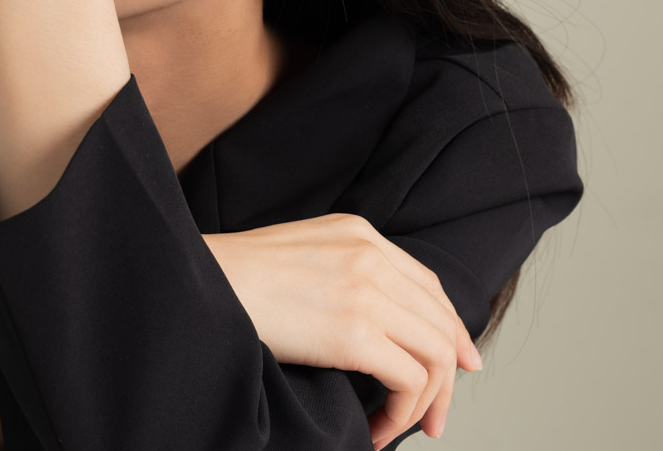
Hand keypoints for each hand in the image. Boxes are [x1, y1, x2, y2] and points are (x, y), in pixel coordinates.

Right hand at [203, 213, 482, 447]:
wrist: (203, 282)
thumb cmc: (239, 277)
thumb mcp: (304, 252)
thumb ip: (345, 267)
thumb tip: (377, 319)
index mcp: (359, 232)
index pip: (428, 284)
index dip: (450, 327)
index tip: (459, 363)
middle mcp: (371, 254)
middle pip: (440, 319)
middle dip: (449, 374)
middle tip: (436, 415)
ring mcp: (367, 290)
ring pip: (435, 353)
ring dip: (428, 400)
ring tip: (405, 427)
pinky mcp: (355, 332)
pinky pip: (409, 380)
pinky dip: (402, 413)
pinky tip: (375, 429)